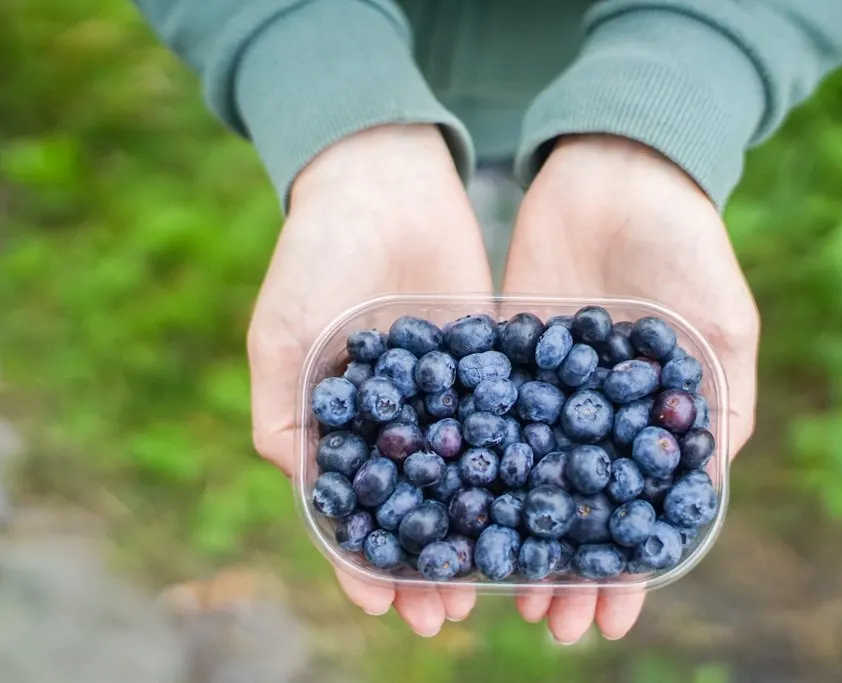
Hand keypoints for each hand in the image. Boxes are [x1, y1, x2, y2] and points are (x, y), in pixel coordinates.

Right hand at [247, 124, 491, 635]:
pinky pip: (514, 419)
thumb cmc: (316, 253)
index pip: (354, 510)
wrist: (385, 179)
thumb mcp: (283, 333)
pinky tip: (549, 501)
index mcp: (342, 424)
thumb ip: (285, 410)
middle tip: (451, 616)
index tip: (384, 604)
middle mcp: (401, 420)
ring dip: (485, 528)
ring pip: (471, 477)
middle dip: (432, 561)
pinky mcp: (496, 362)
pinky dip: (528, 462)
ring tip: (506, 579)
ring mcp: (450, 395)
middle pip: (419, 507)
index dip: (365, 559)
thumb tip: (304, 488)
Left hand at [503, 135, 759, 642]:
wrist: (616, 168)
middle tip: (545, 621)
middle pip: (578, 507)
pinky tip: (452, 503)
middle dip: (564, 566)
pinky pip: (483, 416)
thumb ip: (721, 401)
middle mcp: (600, 414)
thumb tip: (711, 485)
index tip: (608, 618)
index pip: (639, 513)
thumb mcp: (721, 324)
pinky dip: (469, 461)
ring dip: (515, 531)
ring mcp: (550, 388)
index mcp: (657, 420)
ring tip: (495, 586)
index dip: (626, 567)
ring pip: (527, 475)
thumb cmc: (687, 244)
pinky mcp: (506, 354)